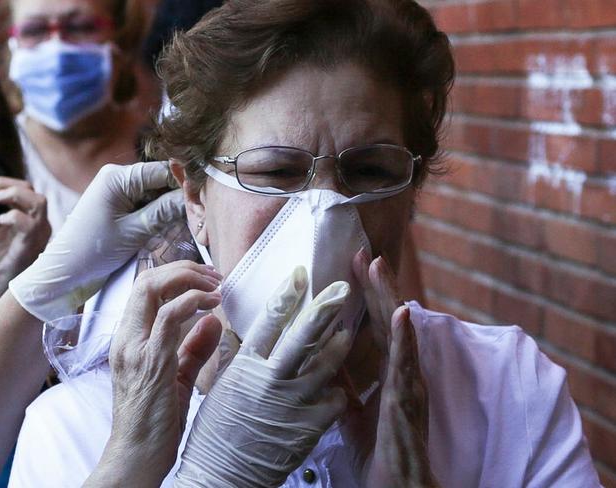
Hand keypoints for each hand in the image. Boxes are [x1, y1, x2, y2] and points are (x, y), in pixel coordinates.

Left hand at [0, 177, 49, 305]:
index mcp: (29, 217)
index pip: (21, 188)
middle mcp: (38, 223)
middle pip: (29, 189)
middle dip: (2, 184)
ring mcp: (38, 234)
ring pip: (38, 201)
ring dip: (13, 194)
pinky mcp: (30, 246)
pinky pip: (30, 225)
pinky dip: (13, 217)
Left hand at [8, 161, 184, 320]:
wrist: (64, 273)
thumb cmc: (92, 252)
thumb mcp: (134, 232)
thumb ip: (165, 212)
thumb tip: (194, 199)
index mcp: (117, 177)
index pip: (164, 172)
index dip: (186, 186)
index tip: (205, 204)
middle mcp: (118, 178)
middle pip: (162, 182)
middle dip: (180, 200)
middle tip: (199, 220)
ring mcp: (118, 192)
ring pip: (157, 195)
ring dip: (171, 211)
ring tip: (188, 227)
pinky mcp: (119, 207)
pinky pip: (147, 205)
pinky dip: (159, 217)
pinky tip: (169, 230)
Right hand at [84, 261, 222, 487]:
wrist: (136, 456)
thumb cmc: (154, 420)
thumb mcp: (178, 377)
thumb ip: (194, 348)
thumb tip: (213, 320)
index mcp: (129, 339)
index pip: (144, 289)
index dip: (175, 274)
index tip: (206, 278)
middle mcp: (127, 339)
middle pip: (146, 281)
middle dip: (183, 269)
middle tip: (213, 275)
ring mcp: (135, 349)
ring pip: (152, 290)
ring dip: (189, 280)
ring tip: (215, 286)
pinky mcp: (151, 363)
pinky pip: (167, 318)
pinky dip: (190, 302)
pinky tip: (210, 304)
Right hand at [175, 267, 351, 487]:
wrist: (222, 477)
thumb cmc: (216, 432)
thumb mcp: (217, 387)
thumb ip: (230, 356)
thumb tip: (231, 327)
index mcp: (246, 366)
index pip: (269, 320)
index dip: (287, 294)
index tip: (301, 273)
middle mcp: (270, 380)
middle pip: (303, 336)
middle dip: (324, 308)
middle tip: (343, 288)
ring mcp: (292, 404)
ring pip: (326, 364)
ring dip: (340, 344)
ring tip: (347, 331)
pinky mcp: (308, 428)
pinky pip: (334, 400)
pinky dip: (337, 390)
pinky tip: (336, 386)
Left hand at [347, 250, 435, 486]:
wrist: (397, 487)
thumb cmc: (380, 452)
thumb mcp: (351, 411)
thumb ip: (342, 383)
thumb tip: (323, 358)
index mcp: (389, 372)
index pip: (377, 325)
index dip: (367, 295)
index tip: (352, 266)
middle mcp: (401, 372)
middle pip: (388, 319)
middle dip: (376, 285)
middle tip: (362, 252)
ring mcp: (407, 383)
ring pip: (399, 332)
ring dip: (389, 298)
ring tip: (377, 266)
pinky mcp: (407, 400)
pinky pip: (406, 364)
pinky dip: (405, 337)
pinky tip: (402, 312)